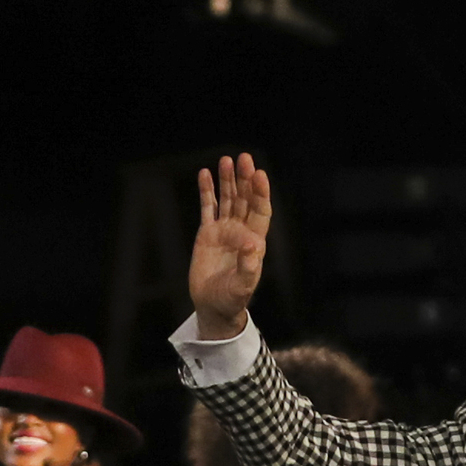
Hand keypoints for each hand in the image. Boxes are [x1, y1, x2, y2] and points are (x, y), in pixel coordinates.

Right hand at [188, 153, 273, 338]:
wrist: (214, 306)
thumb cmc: (232, 299)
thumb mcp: (242, 286)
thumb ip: (248, 266)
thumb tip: (253, 244)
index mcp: (254, 242)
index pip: (260, 211)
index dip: (260, 193)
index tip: (259, 175)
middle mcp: (241, 232)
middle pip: (245, 200)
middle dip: (245, 180)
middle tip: (245, 158)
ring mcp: (224, 231)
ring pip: (227, 199)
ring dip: (228, 180)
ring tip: (226, 160)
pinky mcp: (207, 233)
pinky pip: (207, 208)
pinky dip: (207, 191)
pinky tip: (205, 174)